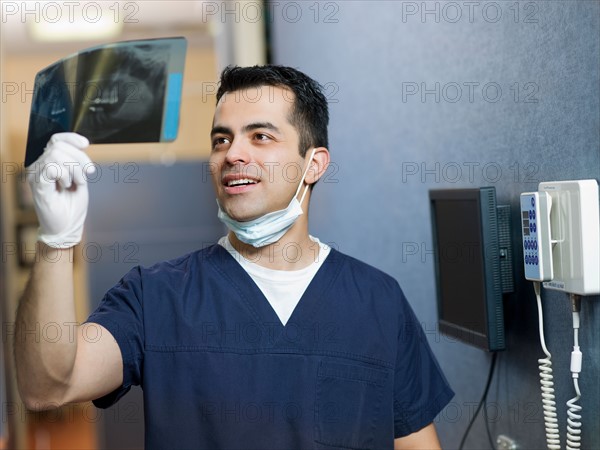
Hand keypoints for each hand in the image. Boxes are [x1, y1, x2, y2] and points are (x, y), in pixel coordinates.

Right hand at [27, 133, 93, 248]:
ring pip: (57, 154)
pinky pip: (52, 167)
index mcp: (49, 163)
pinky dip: (65, 175)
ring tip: (73, 183)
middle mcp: (40, 166)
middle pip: (59, 145)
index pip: (56, 139)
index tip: (86, 144)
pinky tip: (65, 186)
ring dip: (73, 169)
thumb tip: (81, 146)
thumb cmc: (72, 206)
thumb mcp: (80, 179)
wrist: (67, 227)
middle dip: (79, 158)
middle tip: (84, 176)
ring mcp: (36, 174)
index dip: (71, 138)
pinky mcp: (37, 183)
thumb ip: (78, 163)